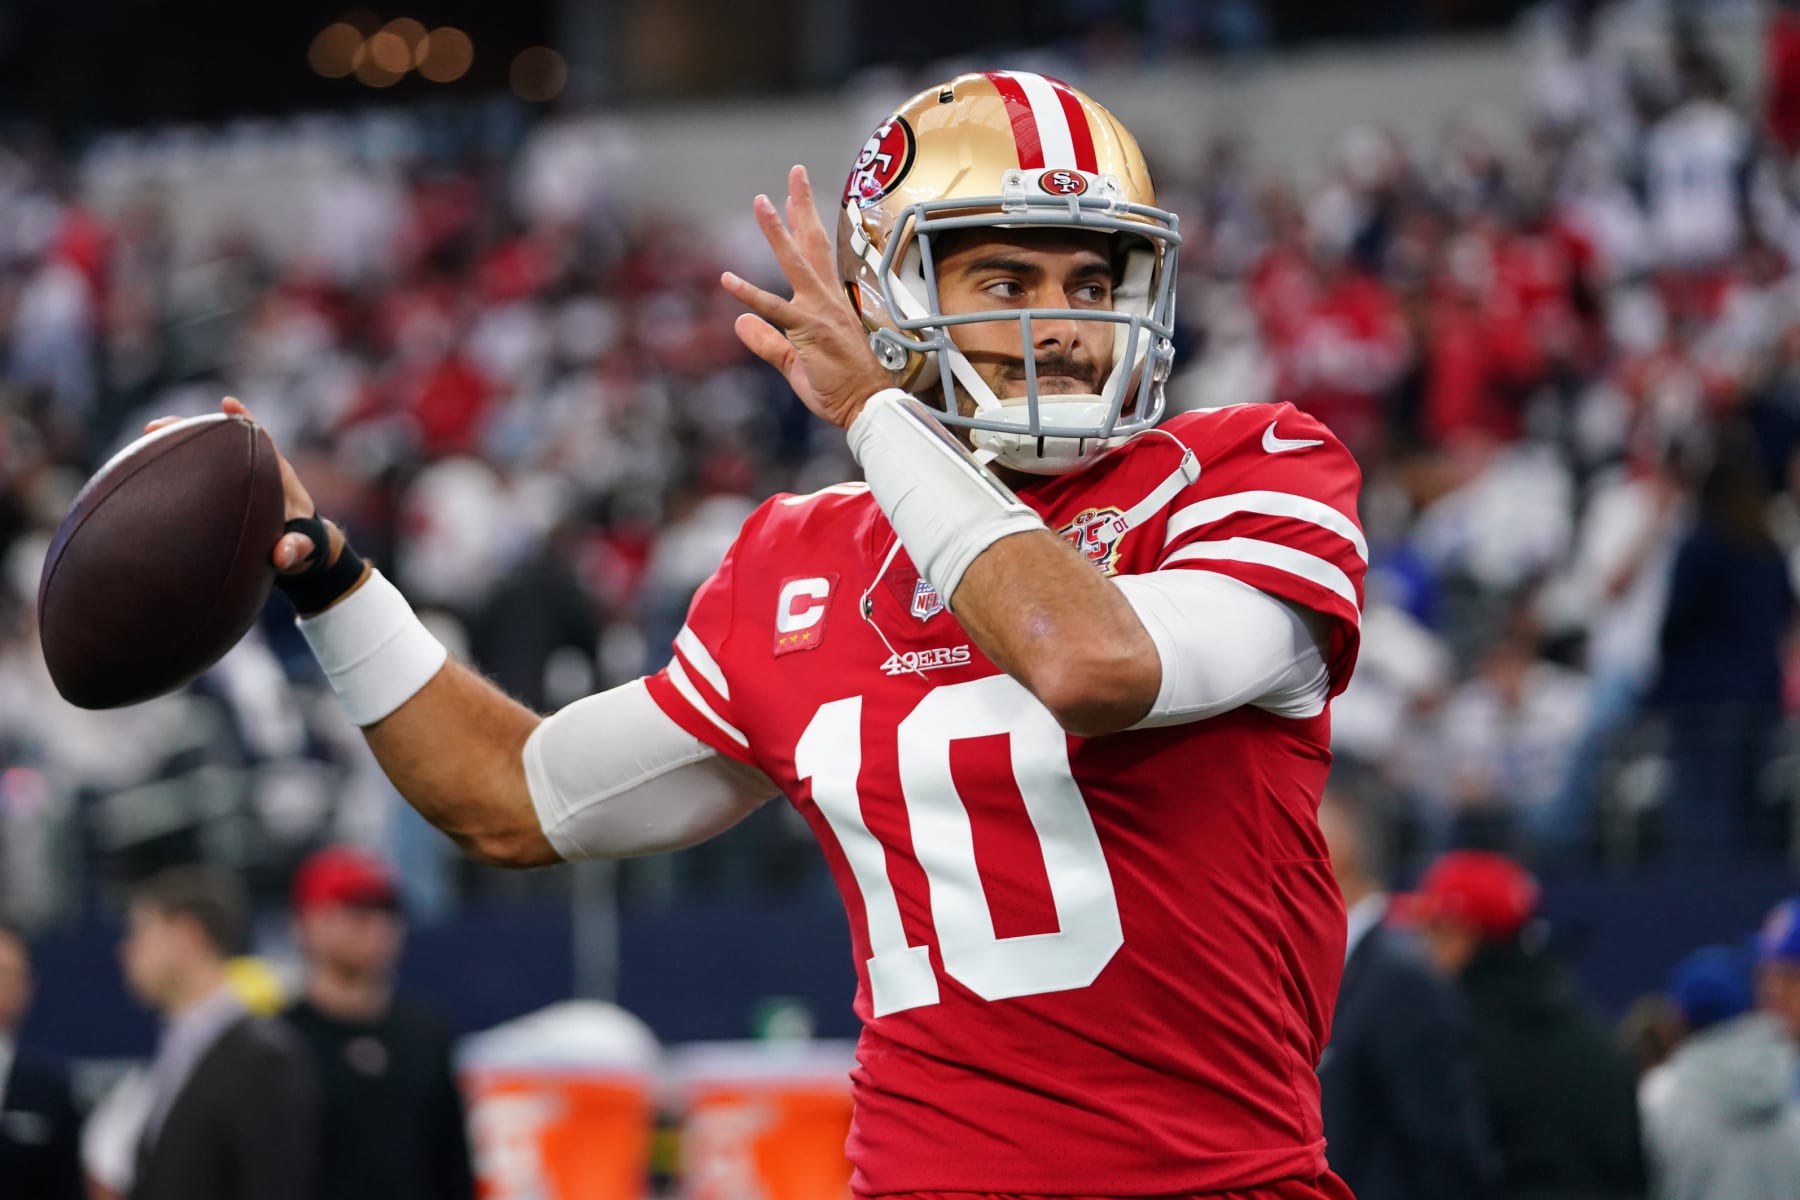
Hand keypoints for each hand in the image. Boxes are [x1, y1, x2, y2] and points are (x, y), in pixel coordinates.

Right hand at [143, 397, 339, 572]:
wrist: (298, 552)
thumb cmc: (302, 545)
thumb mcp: (303, 548)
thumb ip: (296, 549)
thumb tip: (282, 556)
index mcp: (278, 477)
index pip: (261, 440)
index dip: (244, 420)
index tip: (227, 403)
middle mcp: (255, 471)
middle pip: (223, 441)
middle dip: (194, 429)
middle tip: (156, 426)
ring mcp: (236, 479)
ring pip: (207, 454)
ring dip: (180, 443)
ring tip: (147, 435)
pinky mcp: (223, 492)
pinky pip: (200, 473)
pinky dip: (178, 466)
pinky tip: (148, 464)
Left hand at [722, 164, 892, 428]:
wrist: (868, 406)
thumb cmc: (841, 387)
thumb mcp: (796, 363)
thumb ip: (767, 342)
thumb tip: (738, 323)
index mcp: (829, 303)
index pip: (816, 255)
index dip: (804, 224)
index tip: (794, 197)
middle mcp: (827, 300)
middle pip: (813, 243)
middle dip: (803, 205)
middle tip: (795, 172)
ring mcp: (819, 312)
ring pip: (795, 263)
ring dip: (777, 231)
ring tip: (761, 201)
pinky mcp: (809, 332)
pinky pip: (775, 309)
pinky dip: (750, 293)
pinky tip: (726, 278)